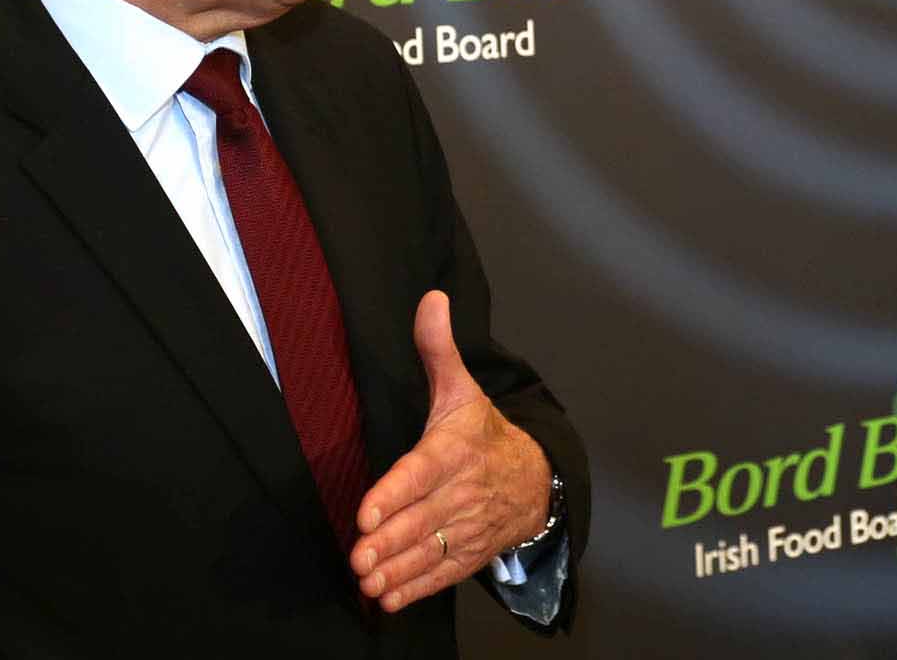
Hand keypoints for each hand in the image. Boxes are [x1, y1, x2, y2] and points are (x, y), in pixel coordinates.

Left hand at [348, 291, 551, 612]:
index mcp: (456, 450)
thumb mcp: (463, 389)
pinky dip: (416, 587)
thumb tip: (431, 299)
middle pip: (423, 518)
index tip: (366, 512)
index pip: (422, 473)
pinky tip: (388, 598)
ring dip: (398, 569)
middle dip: (390, 540)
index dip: (395, 493)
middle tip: (358, 556)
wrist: (538, 478)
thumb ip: (438, 349)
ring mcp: (468, 525)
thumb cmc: (485, 433)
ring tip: (368, 581)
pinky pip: (443, 572)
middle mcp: (462, 491)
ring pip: (431, 550)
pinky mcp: (471, 552)